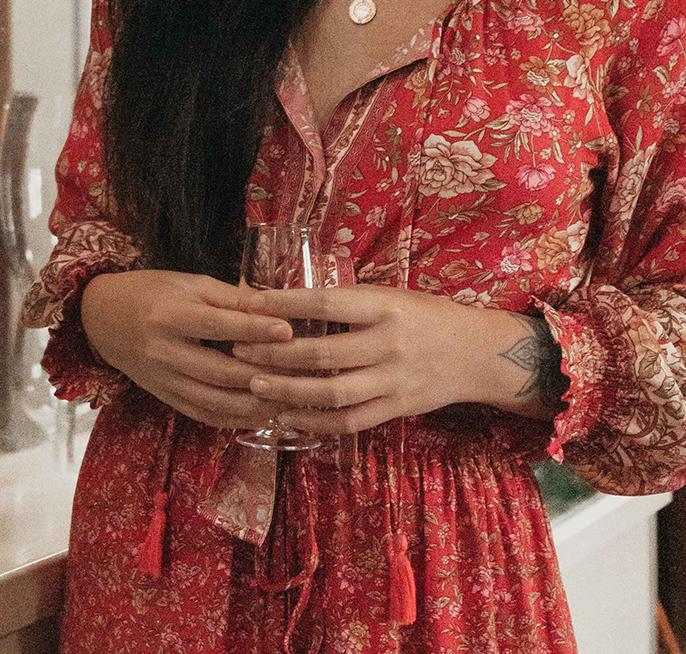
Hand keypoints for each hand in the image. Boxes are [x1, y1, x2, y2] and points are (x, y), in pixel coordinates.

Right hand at [80, 269, 301, 429]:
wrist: (100, 316)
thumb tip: (276, 306)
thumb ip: (231, 298)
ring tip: (287, 400)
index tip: (288, 330)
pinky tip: (259, 416)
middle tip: (300, 373)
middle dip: (262, 374)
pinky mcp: (163, 396)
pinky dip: (232, 419)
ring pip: (213, 400)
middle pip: (219, 370)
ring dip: (252, 405)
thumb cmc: (149, 292)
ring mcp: (162, 379)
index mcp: (168, 315)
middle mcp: (162, 351)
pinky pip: (201, 414)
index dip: (253, 329)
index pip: (216, 325)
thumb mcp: (188, 283)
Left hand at [218, 284, 494, 434]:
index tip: (250, 304)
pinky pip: (350, 421)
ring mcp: (394, 380)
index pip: (325, 304)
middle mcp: (389, 344)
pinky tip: (286, 417)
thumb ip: (347, 302)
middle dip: (274, 354)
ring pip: (332, 392)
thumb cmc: (424, 316)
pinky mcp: (397, 408)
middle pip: (322, 352)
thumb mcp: (390, 296)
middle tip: (239, 350)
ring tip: (254, 386)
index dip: (284, 304)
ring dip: (288, 391)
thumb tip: (286, 298)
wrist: (478, 353)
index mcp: (385, 307)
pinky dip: (315, 422)